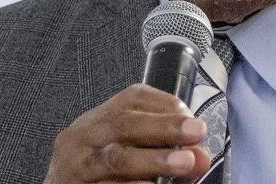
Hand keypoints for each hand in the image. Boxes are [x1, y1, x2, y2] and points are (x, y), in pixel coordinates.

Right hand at [43, 84, 209, 183]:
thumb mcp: (126, 154)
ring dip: (154, 160)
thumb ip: (162, 152)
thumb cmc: (96, 175)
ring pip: (115, 158)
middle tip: (194, 134)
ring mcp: (74, 166)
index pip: (131, 100)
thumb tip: (200, 156)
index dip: (165, 106)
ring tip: (184, 163)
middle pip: (123, 125)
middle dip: (164, 128)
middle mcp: (81, 139)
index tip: (192, 119)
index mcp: (96, 121)